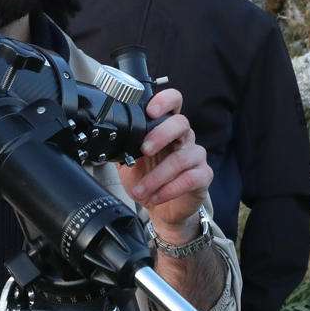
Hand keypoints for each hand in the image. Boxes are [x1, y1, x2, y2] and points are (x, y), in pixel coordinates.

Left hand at [118, 86, 213, 243]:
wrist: (161, 210)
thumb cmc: (147, 180)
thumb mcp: (128, 162)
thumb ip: (122, 147)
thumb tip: (106, 140)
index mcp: (166, 128)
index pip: (174, 102)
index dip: (165, 101)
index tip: (150, 111)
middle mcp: (184, 138)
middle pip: (181, 123)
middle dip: (161, 135)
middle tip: (144, 151)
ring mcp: (196, 156)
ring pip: (182, 158)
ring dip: (157, 176)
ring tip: (141, 190)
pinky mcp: (203, 176)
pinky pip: (190, 178)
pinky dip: (170, 189)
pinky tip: (156, 197)